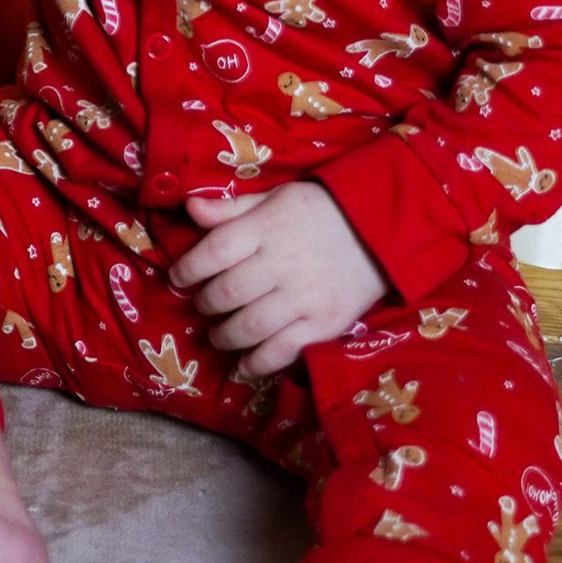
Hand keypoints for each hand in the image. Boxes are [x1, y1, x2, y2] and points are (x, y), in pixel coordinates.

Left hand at [169, 181, 387, 379]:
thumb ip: (232, 208)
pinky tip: (244, 364)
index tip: (179, 277)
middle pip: (228, 293)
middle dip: (206, 303)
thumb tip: (189, 207)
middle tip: (203, 306)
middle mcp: (281, 265)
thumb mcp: (276, 198)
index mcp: (266, 229)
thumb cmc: (320, 212)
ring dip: (224, 336)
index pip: (214, 251)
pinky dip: (257, 363)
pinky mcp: (323, 324)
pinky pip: (282, 351)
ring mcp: (303, 298)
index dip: (188, 268)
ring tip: (218, 335)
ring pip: (249, 326)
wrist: (382, 231)